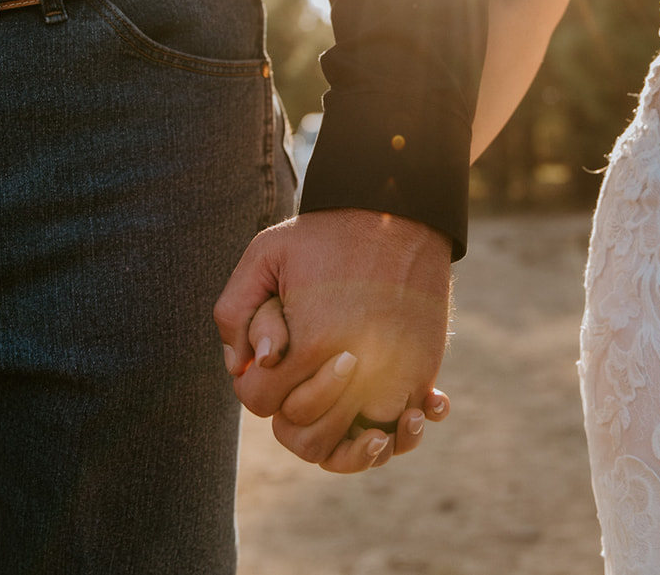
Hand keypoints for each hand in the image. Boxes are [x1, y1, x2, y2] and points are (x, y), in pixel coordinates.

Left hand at [214, 207, 452, 471]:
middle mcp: (357, 368)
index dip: (255, 384)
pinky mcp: (423, 374)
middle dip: (290, 408)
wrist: (398, 214)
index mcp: (312, 341)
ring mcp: (395, 376)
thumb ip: (235, 311)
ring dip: (339, 430)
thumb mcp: (264, 254)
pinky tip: (377, 417)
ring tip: (331, 398)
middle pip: (305, 434)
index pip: (262, 402)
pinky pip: (403, 432)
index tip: (267, 360)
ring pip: (356, 446)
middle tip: (297, 374)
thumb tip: (242, 366)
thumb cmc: (326, 235)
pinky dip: (388, 434)